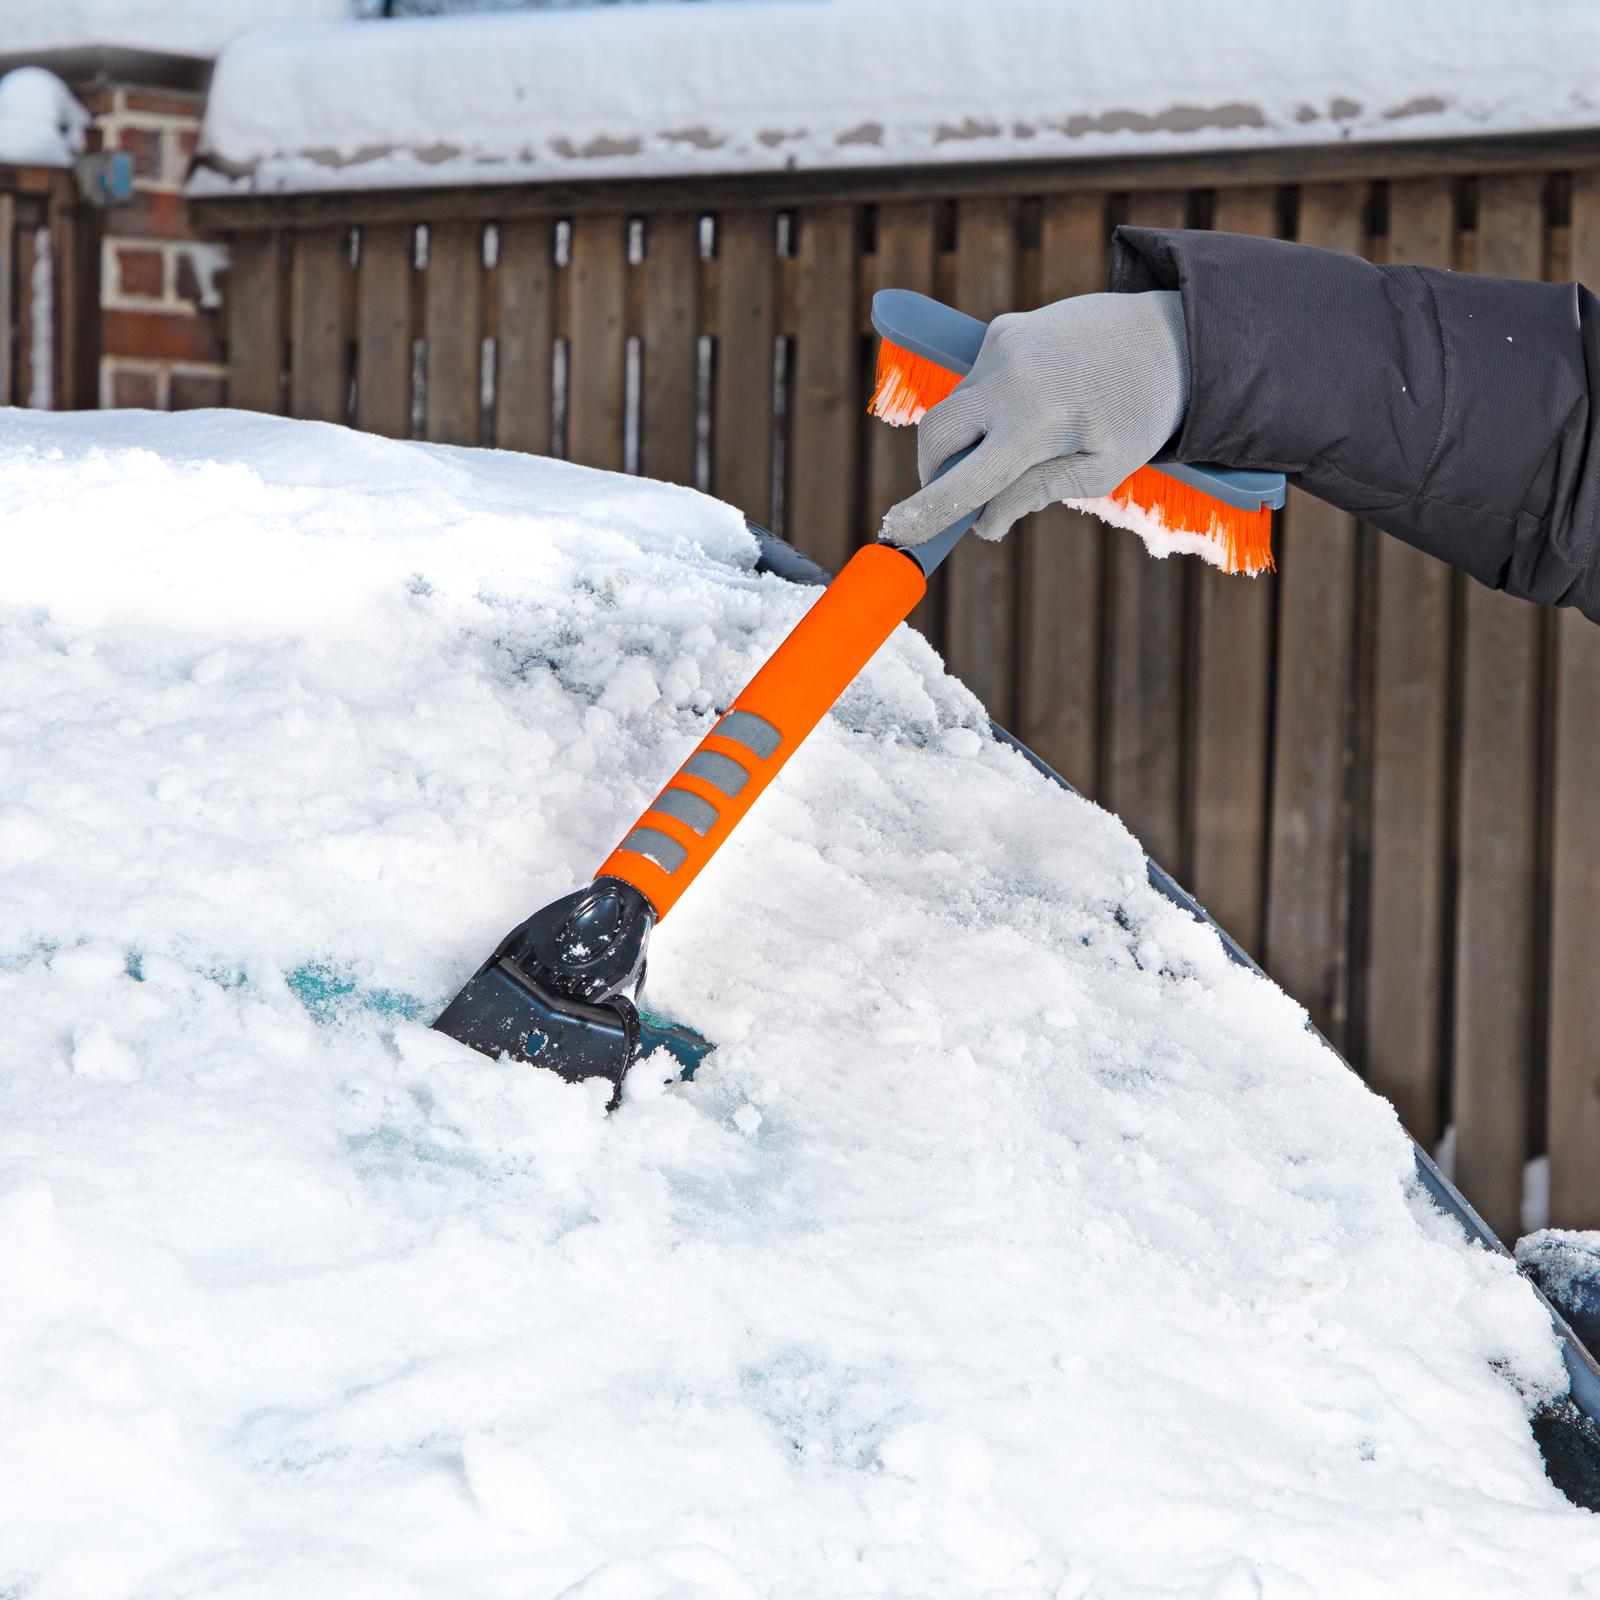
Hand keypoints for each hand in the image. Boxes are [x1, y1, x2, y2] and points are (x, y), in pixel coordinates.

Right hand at [878, 291, 1189, 545]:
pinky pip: (972, 384)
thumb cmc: (1142, 412)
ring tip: (1018, 445)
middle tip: (957, 498)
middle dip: (934, 474)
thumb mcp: (1102, 469)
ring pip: (951, 410)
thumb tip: (984, 522)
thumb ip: (1036, 493)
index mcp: (1038, 419)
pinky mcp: (1001, 330)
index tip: (896, 534)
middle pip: (935, 437)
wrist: (1170, 334)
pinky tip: (1030, 407)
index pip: (964, 479)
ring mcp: (1001, 345)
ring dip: (966, 440)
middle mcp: (1010, 376)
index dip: (927, 511)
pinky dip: (984, 408)